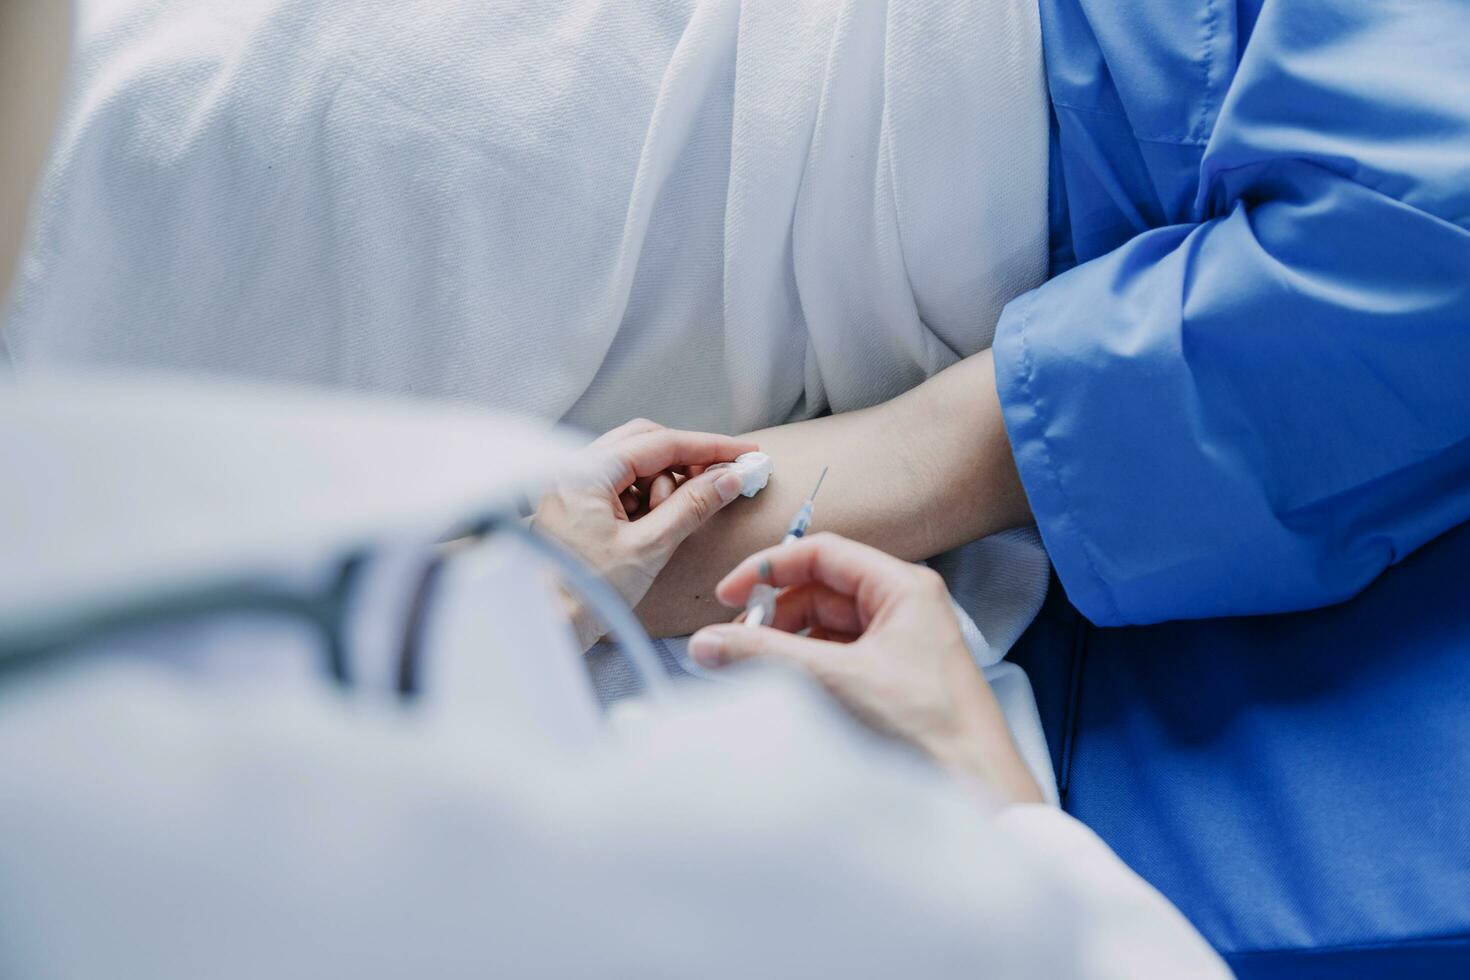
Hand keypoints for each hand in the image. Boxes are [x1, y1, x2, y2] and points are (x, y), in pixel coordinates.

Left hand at [531, 419, 758, 647]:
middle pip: (645, 444)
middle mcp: (574, 470)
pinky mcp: (579, 505)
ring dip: (665, 484)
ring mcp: (574, 486)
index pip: (659, 443)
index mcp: (585, 472)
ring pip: (635, 465)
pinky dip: (647, 499)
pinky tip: (655, 524)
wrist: (548, 628)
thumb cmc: (584, 594)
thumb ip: (691, 507)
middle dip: (686, 462)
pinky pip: (622, 486)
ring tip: (672, 519)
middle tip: (719, 481)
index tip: (742, 454)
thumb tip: (727, 479)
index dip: (708, 448)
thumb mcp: (649, 548)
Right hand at [688, 533, 1042, 803]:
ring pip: (826, 627)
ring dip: (787, 643)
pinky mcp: (894, 678)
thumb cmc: (928, 725)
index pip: (821, 554)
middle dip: (774, 614)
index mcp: (902, 588)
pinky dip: (807, 667)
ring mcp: (900, 643)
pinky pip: (839, 658)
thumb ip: (765, 655)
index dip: (769, 569)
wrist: (976, 788)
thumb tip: (707, 643)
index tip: (728, 596)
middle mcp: (904, 607)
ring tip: (754, 670)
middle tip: (736, 644)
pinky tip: (785, 689)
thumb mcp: (837, 680)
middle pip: (820, 590)